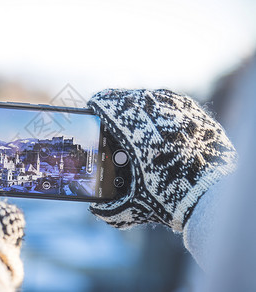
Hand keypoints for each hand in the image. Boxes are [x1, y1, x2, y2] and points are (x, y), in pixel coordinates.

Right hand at [88, 89, 236, 231]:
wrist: (213, 196)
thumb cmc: (169, 199)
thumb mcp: (134, 207)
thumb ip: (109, 208)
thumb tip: (97, 207)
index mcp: (131, 127)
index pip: (103, 102)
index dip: (95, 106)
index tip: (93, 110)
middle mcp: (153, 110)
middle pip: (126, 98)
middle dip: (118, 110)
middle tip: (116, 124)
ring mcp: (175, 107)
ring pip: (149, 99)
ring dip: (141, 110)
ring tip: (141, 128)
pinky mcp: (193, 110)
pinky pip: (170, 104)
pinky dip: (163, 114)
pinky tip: (164, 131)